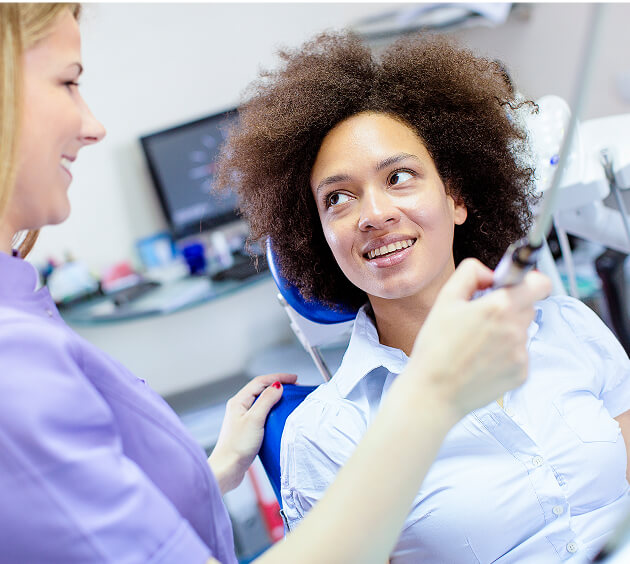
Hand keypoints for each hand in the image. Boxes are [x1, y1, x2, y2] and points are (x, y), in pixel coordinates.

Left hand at [208, 372, 296, 493]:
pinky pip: (262, 413)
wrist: (227, 469)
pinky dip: (272, 410)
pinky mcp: (247, 429)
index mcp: (238, 401)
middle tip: (294, 387)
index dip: (278, 377)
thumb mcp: (255, 419)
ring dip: (275, 397)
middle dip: (278, 385)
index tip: (294, 378)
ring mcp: (243, 418)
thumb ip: (266, 400)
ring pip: (262, 401)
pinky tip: (279, 416)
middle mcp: (239, 407)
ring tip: (289, 398)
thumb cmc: (237, 446)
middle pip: (261, 389)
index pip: (260, 381)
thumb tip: (278, 386)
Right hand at [407, 258, 550, 417]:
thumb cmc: (435, 347)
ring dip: (506, 331)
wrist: (434, 392)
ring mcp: (521, 354)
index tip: (514, 286)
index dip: (528, 280)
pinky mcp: (521, 374)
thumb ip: (470, 274)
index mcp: (499, 306)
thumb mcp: (445, 299)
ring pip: (522, 331)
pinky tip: (481, 361)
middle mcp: (516, 329)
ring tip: (476, 344)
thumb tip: (490, 273)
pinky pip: (519, 354)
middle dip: (510, 307)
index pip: (539, 283)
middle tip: (482, 318)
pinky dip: (504, 354)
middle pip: (528, 306)